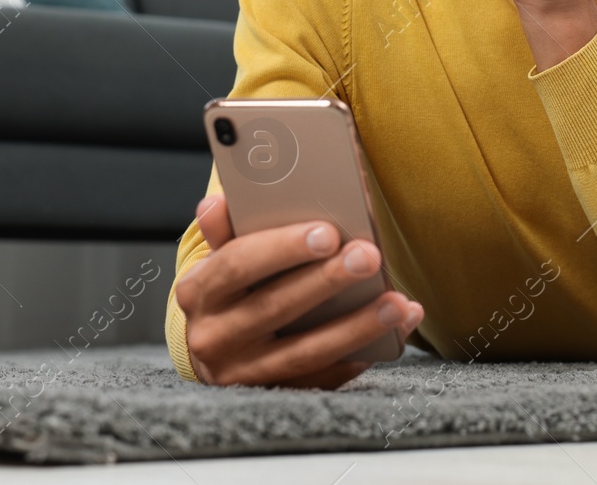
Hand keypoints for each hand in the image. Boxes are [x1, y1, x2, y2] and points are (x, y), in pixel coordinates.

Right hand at [175, 195, 424, 387]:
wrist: (215, 347)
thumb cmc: (229, 288)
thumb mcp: (219, 257)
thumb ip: (226, 229)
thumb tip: (216, 202)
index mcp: (198, 291)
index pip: (238, 264)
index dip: (283, 248)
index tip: (328, 233)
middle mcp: (213, 336)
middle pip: (275, 307)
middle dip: (327, 280)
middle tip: (370, 256)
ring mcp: (242, 372)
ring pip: (304, 351)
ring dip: (356, 325)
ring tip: (397, 303)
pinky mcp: (273, 394)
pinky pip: (321, 378)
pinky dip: (359, 355)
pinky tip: (393, 332)